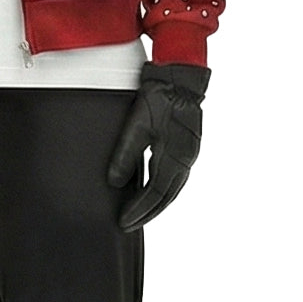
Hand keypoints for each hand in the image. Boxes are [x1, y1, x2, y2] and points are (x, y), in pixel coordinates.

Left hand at [107, 62, 210, 231]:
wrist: (180, 76)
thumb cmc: (160, 96)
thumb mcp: (138, 124)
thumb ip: (126, 153)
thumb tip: (114, 182)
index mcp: (175, 156)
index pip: (156, 194)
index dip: (139, 210)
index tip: (123, 222)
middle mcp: (186, 159)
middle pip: (166, 197)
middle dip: (147, 213)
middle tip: (128, 225)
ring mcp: (188, 154)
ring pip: (172, 189)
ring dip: (155, 204)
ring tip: (137, 214)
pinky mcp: (186, 147)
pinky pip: (174, 177)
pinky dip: (162, 190)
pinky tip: (151, 191)